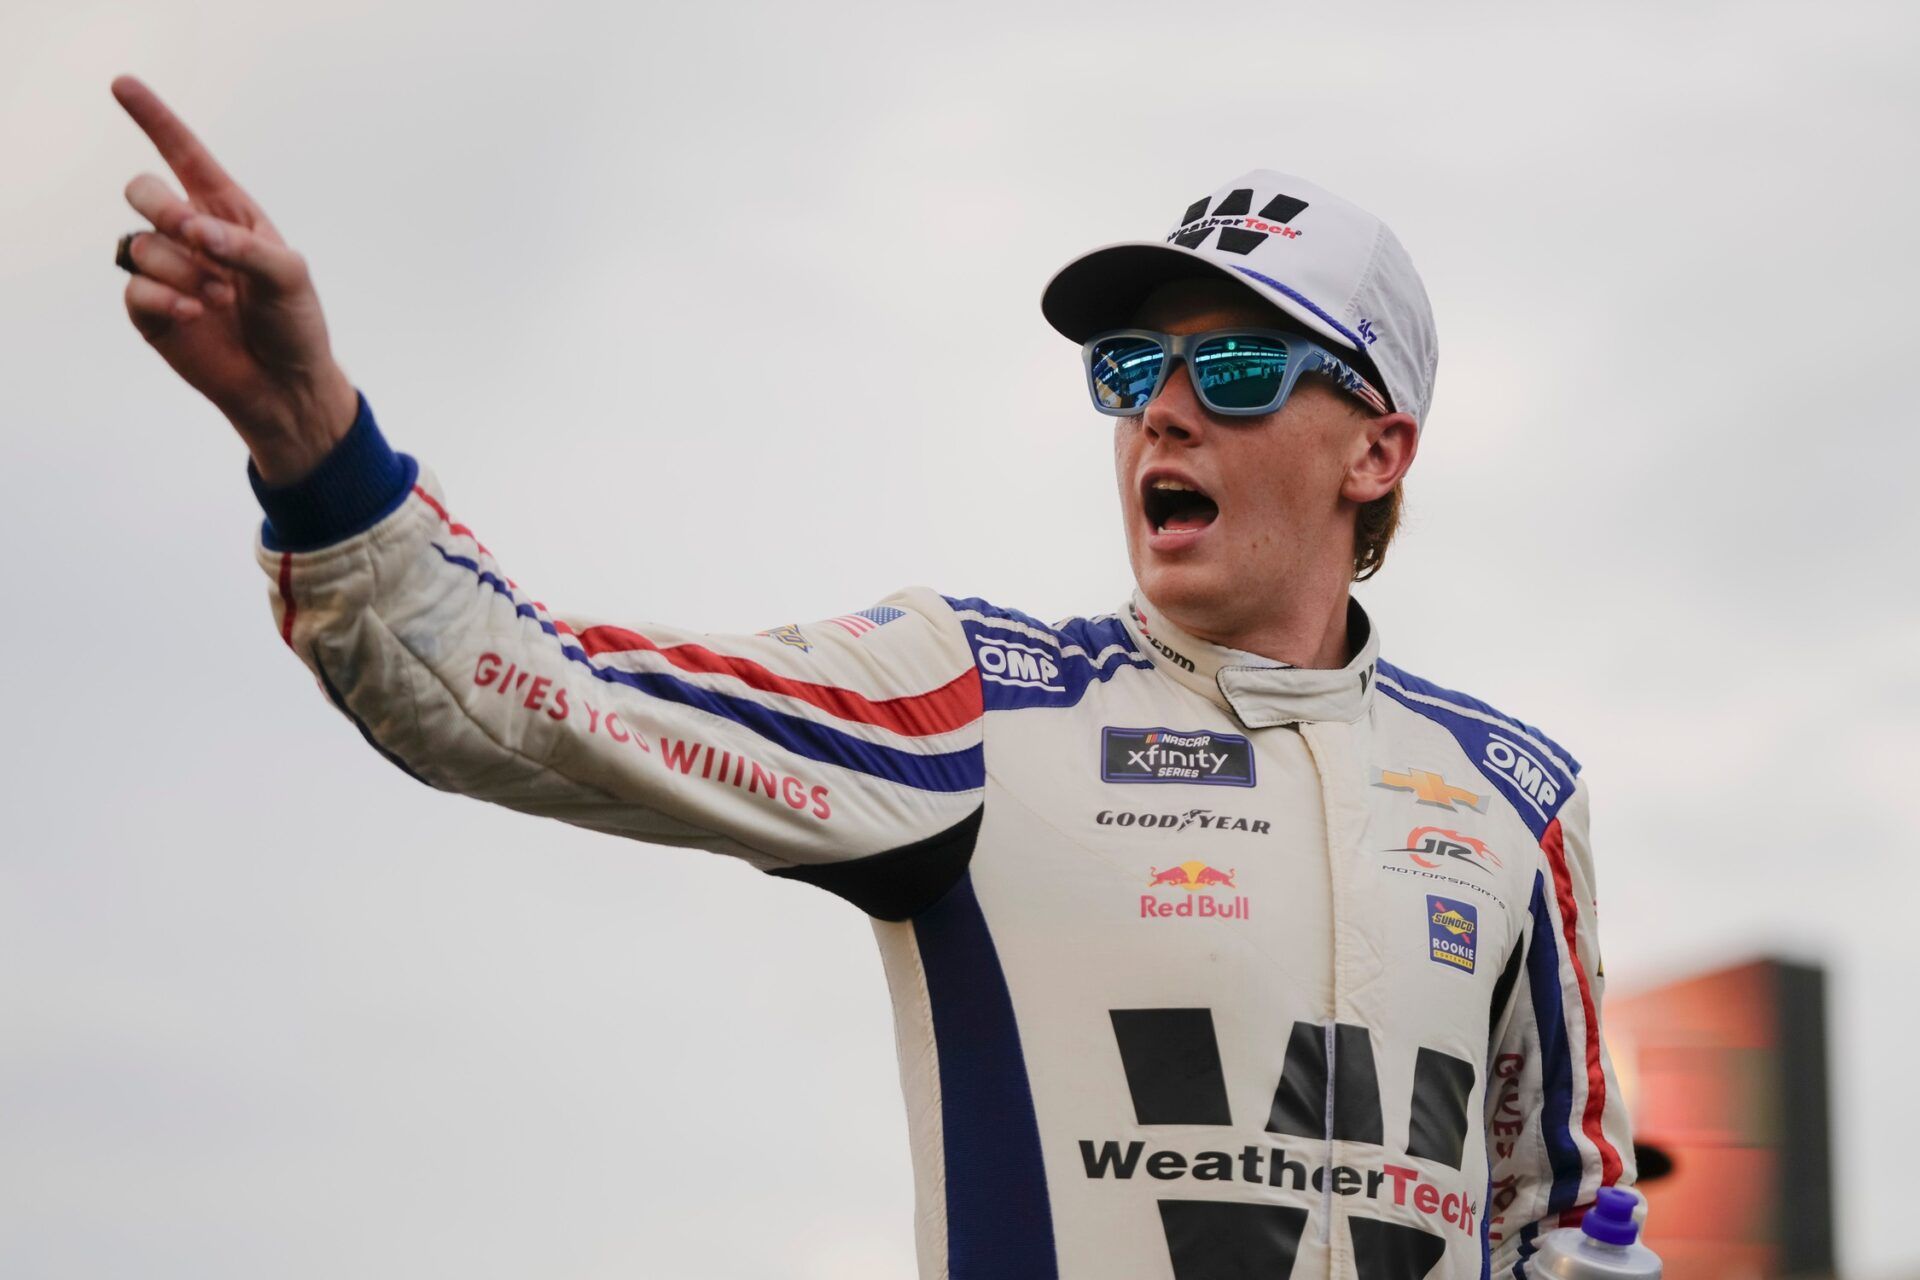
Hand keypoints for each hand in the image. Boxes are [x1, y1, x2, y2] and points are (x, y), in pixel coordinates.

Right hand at [112, 74, 358, 483]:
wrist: (286, 385)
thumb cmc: (294, 323)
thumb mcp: (289, 276)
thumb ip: (245, 246)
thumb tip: (194, 231)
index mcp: (228, 213)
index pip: (185, 155)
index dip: (154, 119)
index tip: (123, 84)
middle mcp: (191, 234)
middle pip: (143, 190)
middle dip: (162, 207)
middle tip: (195, 236)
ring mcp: (168, 270)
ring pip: (140, 242)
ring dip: (182, 270)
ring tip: (219, 298)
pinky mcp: (150, 309)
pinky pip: (134, 287)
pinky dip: (164, 298)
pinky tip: (194, 314)